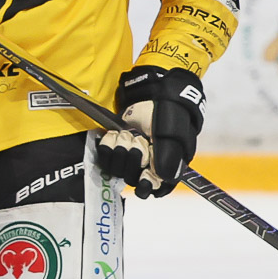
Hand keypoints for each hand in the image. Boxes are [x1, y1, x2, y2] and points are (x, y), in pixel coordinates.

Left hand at [96, 66, 204, 197]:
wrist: (154, 91)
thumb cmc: (169, 113)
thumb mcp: (172, 134)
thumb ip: (169, 157)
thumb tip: (162, 178)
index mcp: (167, 164)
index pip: (156, 187)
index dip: (147, 185)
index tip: (143, 178)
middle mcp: (148, 163)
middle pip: (132, 177)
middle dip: (133, 158)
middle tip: (139, 140)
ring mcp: (130, 155)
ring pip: (117, 168)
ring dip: (120, 151)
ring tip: (127, 134)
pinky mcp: (115, 146)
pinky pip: (105, 157)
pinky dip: (107, 146)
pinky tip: (114, 135)